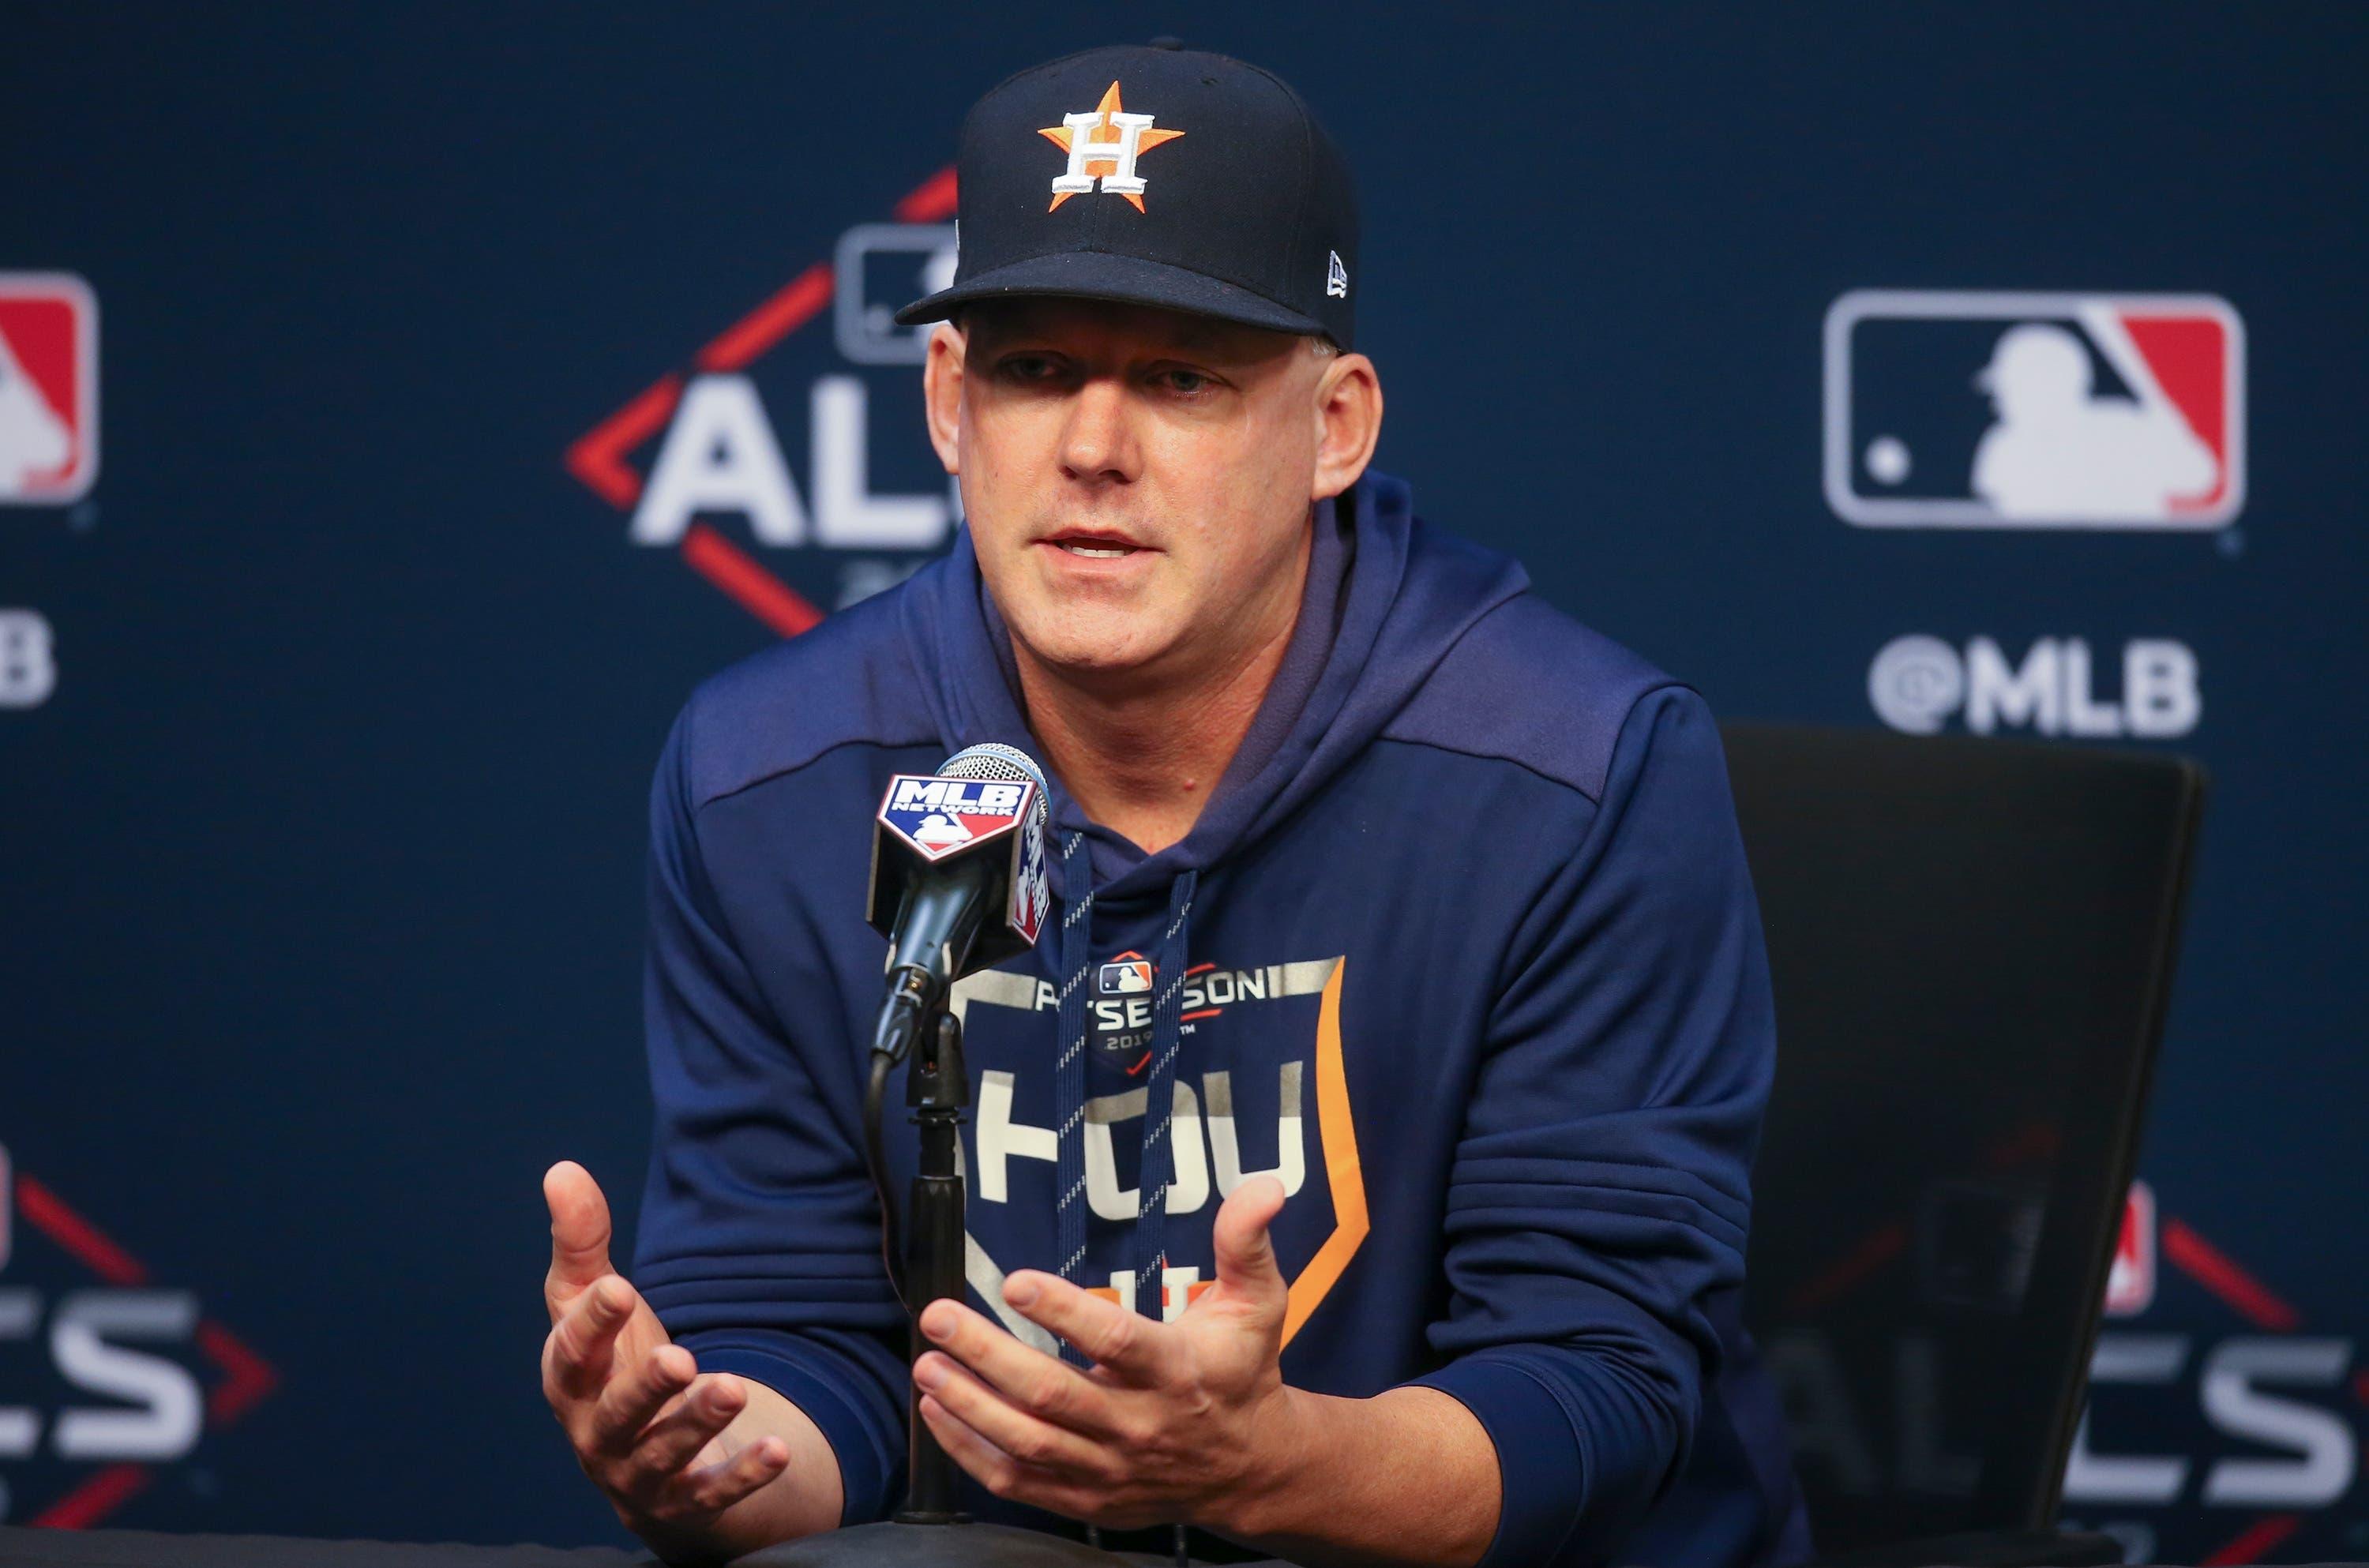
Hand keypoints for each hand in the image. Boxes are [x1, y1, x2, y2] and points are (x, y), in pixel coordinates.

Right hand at [541, 1161, 791, 1533]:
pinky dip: (744, 1473)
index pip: (572, 1355)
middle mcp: (599, 1433)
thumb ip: (582, 1243)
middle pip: (619, 1415)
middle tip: (678, 1359)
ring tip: (733, 1388)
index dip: (592, 1324)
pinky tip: (778, 1450)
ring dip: (698, 1424)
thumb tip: (562, 1171)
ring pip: (666, 1455)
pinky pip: (714, 1492)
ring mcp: (641, 1472)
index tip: (618, 1288)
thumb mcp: (593, 1304)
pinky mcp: (688, 1499)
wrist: (643, 1459)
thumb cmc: (612, 1365)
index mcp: (573, 1382)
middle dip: (646, 1388)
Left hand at [910, 1174, 1304, 1535]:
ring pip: (1028, 1443)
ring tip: (927, 1364)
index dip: (1064, 1312)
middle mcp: (1142, 1426)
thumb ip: (1248, 1241)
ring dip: (970, 1404)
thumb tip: (1264, 1185)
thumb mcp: (1258, 1301)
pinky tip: (939, 1413)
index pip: (1117, 1342)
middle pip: (1054, 1395)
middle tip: (940, 1317)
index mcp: (1179, 1372)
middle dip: (989, 1355)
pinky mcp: (1089, 1498)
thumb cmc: (1243, 1372)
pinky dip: (971, 1452)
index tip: (1015, 1281)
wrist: (1250, 1468)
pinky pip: (1019, 1482)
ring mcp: (1111, 1469)